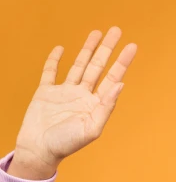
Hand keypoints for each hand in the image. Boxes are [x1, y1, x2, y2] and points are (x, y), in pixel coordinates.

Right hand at [14, 26, 136, 168]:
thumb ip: (106, 107)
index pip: (112, 78)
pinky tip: (61, 48)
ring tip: (97, 32)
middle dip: (107, 49)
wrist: (39, 151)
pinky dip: (54, 60)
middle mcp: (82, 95)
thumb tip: (121, 85)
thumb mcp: (91, 128)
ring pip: (78, 65)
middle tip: (116, 30)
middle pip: (97, 66)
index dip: (122, 62)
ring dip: (87, 49)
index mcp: (95, 104)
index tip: (132, 46)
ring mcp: (64, 92)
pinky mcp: (45, 92)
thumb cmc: (66, 144)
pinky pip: (50, 72)